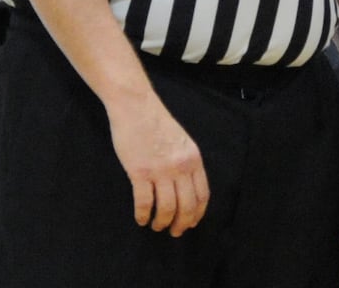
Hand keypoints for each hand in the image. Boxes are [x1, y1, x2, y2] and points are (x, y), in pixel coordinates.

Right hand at [107, 93, 209, 236]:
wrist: (136, 107)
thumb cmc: (157, 123)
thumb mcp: (182, 142)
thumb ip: (186, 162)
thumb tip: (186, 187)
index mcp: (194, 158)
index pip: (202, 194)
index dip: (198, 213)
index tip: (192, 223)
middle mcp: (181, 166)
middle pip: (187, 205)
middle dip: (182, 223)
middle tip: (174, 232)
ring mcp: (160, 170)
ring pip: (166, 208)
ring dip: (162, 222)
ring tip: (156, 226)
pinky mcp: (139, 172)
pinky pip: (144, 202)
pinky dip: (143, 215)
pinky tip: (141, 219)